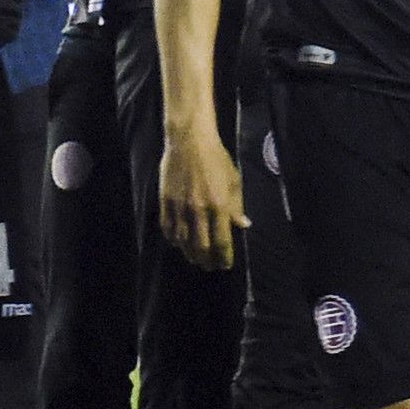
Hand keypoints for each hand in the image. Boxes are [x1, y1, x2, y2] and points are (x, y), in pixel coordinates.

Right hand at [158, 121, 246, 270]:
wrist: (189, 141)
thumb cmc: (217, 159)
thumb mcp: (234, 181)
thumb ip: (237, 206)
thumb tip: (243, 226)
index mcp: (219, 206)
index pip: (222, 241)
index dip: (224, 257)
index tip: (226, 265)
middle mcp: (199, 210)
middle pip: (201, 247)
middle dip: (207, 261)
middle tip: (211, 266)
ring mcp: (180, 207)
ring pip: (183, 241)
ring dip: (190, 254)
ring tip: (196, 259)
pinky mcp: (166, 202)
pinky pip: (168, 228)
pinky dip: (173, 240)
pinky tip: (179, 244)